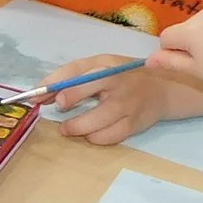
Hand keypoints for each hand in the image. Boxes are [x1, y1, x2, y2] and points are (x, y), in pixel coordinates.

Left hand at [48, 54, 168, 145]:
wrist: (163, 88)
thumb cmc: (122, 75)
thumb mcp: (98, 64)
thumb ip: (67, 76)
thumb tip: (39, 94)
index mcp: (107, 68)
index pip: (82, 76)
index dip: (60, 88)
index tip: (44, 99)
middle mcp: (119, 87)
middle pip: (93, 102)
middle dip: (72, 114)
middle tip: (62, 119)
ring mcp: (128, 108)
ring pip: (97, 127)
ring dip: (78, 130)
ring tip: (71, 127)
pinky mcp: (134, 125)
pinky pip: (107, 138)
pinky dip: (94, 138)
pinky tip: (91, 132)